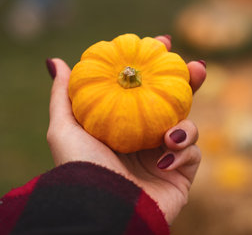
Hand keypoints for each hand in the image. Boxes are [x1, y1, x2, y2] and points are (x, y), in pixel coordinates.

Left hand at [46, 35, 205, 223]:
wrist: (101, 209)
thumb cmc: (80, 168)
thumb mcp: (64, 127)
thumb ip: (64, 94)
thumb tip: (55, 62)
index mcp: (122, 126)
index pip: (143, 90)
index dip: (154, 67)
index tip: (162, 43)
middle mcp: (144, 139)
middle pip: (173, 103)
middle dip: (188, 82)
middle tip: (196, 66)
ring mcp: (164, 157)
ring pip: (189, 126)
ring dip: (186, 124)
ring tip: (169, 133)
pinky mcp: (180, 176)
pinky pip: (194, 155)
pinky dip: (183, 152)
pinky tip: (164, 158)